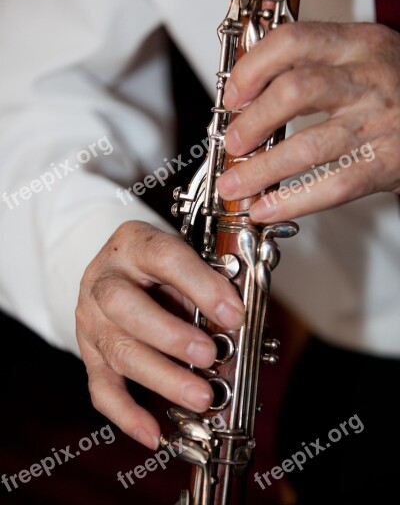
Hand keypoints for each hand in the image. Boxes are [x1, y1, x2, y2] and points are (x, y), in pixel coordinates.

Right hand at [75, 221, 243, 449]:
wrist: (116, 265)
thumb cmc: (158, 262)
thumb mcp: (182, 254)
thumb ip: (208, 279)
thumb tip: (240, 318)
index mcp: (135, 243)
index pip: (165, 258)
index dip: (201, 286)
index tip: (234, 313)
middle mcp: (105, 279)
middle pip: (125, 307)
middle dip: (170, 335)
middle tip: (209, 355)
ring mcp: (92, 318)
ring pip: (117, 351)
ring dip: (161, 377)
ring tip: (200, 397)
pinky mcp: (89, 352)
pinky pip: (101, 387)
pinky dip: (126, 414)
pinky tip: (153, 433)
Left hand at [217, 22, 399, 221]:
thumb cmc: (395, 87)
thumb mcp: (360, 57)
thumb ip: (312, 63)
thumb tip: (245, 89)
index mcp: (357, 44)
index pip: (292, 41)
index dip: (251, 69)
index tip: (232, 96)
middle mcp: (368, 79)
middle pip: (295, 91)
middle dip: (252, 122)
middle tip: (232, 142)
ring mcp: (378, 123)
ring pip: (308, 146)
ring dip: (261, 169)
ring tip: (234, 185)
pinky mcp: (386, 164)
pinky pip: (332, 186)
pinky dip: (291, 201)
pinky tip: (266, 208)